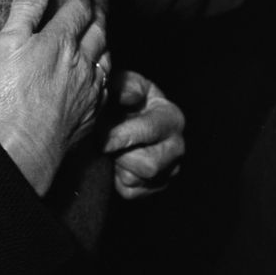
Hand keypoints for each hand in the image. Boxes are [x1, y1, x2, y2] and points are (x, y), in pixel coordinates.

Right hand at [0, 0, 108, 195]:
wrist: (27, 142)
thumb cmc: (12, 92)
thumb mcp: (8, 42)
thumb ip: (25, 8)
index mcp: (61, 40)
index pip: (79, 9)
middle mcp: (83, 60)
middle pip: (99, 30)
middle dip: (97, 15)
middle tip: (95, 8)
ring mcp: (91, 87)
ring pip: (107, 56)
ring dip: (105, 42)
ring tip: (100, 36)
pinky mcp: (93, 110)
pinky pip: (107, 84)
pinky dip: (104, 72)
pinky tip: (99, 75)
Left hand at [101, 70, 183, 199]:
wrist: (119, 114)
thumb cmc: (119, 96)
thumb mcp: (121, 82)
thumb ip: (124, 87)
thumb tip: (132, 98)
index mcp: (171, 117)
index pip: (149, 132)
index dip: (120, 134)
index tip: (98, 133)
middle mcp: (177, 146)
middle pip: (148, 165)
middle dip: (119, 153)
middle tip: (102, 140)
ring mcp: (169, 169)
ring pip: (135, 179)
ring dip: (116, 164)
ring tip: (109, 148)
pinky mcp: (154, 186)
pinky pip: (129, 192)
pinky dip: (115, 178)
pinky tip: (114, 160)